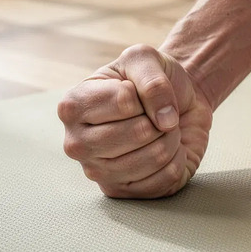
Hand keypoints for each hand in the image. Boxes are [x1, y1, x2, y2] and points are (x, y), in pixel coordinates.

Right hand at [57, 44, 211, 197]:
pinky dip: (178, 159)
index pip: (125, 102)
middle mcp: (77, 144)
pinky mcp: (122, 193)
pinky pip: (166, 179)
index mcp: (73, 106)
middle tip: (155, 114)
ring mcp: (97, 173)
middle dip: (161, 118)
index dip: (146, 94)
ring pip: (156, 157)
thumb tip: (165, 120)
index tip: (139, 91)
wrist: (172, 103)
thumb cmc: (149, 80)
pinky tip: (165, 149)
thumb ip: (152, 80)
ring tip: (160, 130)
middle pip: (139, 132)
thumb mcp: (146, 58)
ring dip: (171, 138)